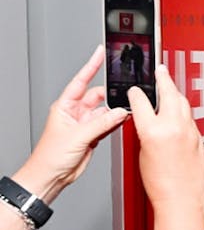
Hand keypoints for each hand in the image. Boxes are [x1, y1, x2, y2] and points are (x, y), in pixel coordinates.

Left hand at [18, 46, 129, 202]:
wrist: (51, 176)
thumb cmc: (50, 156)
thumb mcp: (77, 136)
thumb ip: (101, 123)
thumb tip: (119, 111)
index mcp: (65, 107)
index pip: (81, 80)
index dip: (91, 66)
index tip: (100, 52)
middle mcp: (75, 113)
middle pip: (98, 96)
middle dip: (111, 94)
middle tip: (124, 92)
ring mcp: (85, 124)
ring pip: (106, 110)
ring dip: (115, 110)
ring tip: (126, 109)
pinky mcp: (93, 135)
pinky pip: (109, 123)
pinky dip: (116, 121)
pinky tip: (123, 120)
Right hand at [129, 65, 203, 210]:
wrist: (181, 198)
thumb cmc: (159, 184)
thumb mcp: (142, 154)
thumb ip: (145, 132)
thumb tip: (147, 122)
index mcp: (153, 131)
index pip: (141, 102)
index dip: (136, 93)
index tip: (134, 89)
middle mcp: (174, 127)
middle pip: (169, 93)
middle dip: (163, 79)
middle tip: (160, 69)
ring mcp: (189, 131)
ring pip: (183, 103)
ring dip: (175, 92)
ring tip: (170, 85)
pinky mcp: (199, 137)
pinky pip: (190, 118)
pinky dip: (183, 111)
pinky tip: (179, 110)